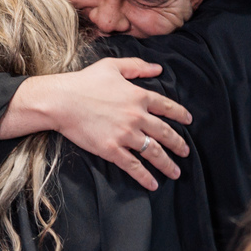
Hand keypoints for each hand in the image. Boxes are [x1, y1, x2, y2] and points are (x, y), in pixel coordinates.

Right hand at [0, 57, 191, 190]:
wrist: (62, 101)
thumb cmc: (84, 82)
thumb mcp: (112, 66)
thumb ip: (137, 66)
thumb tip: (158, 68)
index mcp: (138, 96)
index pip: (166, 106)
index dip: (180, 114)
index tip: (189, 121)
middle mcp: (137, 116)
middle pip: (165, 133)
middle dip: (179, 144)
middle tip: (186, 152)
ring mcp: (125, 134)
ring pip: (154, 152)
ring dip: (167, 164)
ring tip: (175, 172)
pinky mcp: (112, 149)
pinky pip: (133, 166)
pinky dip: (145, 177)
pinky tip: (153, 184)